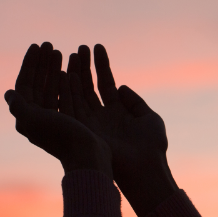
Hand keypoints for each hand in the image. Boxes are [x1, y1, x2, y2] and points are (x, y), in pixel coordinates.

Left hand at [5, 43, 111, 175]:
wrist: (87, 158)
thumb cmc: (61, 138)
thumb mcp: (34, 119)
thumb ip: (19, 106)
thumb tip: (8, 93)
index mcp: (27, 117)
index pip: (24, 84)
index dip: (29, 64)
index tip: (36, 46)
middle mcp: (38, 118)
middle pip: (37, 84)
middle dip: (42, 64)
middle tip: (50, 45)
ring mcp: (54, 119)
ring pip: (52, 88)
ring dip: (54, 69)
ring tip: (61, 52)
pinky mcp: (70, 120)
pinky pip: (65, 96)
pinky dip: (66, 82)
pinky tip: (70, 71)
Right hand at [65, 44, 178, 216]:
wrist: (144, 170)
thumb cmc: (151, 147)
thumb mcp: (148, 118)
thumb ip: (135, 102)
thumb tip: (121, 86)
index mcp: (117, 113)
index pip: (106, 83)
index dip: (101, 65)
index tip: (96, 46)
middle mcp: (101, 117)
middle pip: (89, 87)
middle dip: (84, 67)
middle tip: (79, 48)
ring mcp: (91, 123)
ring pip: (78, 94)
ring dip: (74, 74)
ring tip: (70, 54)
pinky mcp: (83, 130)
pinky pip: (71, 106)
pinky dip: (67, 90)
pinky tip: (65, 73)